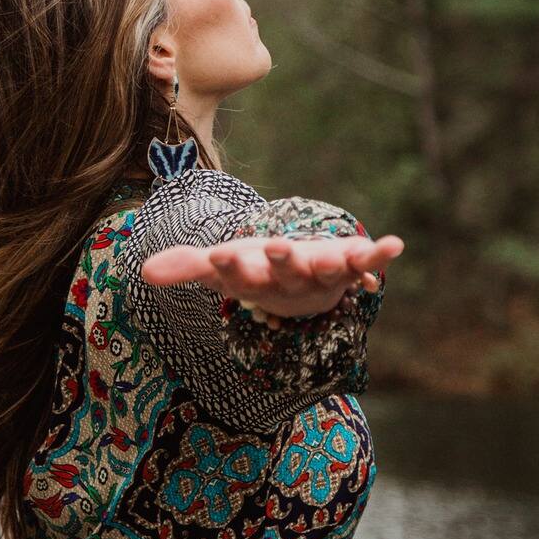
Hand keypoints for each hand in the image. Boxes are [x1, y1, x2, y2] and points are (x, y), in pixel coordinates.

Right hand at [140, 229, 403, 320]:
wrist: (302, 293)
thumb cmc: (257, 273)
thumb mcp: (222, 268)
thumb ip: (187, 267)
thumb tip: (143, 272)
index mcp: (255, 281)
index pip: (237, 275)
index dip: (229, 266)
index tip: (219, 254)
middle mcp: (289, 281)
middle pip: (284, 273)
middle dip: (281, 260)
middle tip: (274, 247)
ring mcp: (321, 275)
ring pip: (325, 270)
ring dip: (330, 262)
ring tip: (336, 251)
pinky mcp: (349, 269)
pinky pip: (366, 264)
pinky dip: (380, 256)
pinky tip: (395, 244)